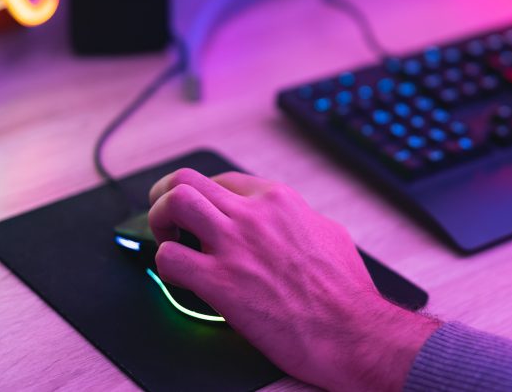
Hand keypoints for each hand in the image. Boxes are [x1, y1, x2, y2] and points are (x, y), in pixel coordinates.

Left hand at [147, 169, 439, 391]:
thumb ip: (301, 221)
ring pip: (174, 203)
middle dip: (166, 196)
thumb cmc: (347, 291)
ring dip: (158, 221)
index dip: (206, 199)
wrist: (353, 331)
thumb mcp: (329, 234)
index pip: (222, 180)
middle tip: (166, 219)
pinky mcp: (221, 282)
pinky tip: (181, 280)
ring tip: (166, 242)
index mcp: (279, 200)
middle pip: (188, 180)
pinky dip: (166, 267)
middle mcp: (254, 214)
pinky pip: (170, 258)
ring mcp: (235, 245)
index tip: (202, 217)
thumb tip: (292, 223)